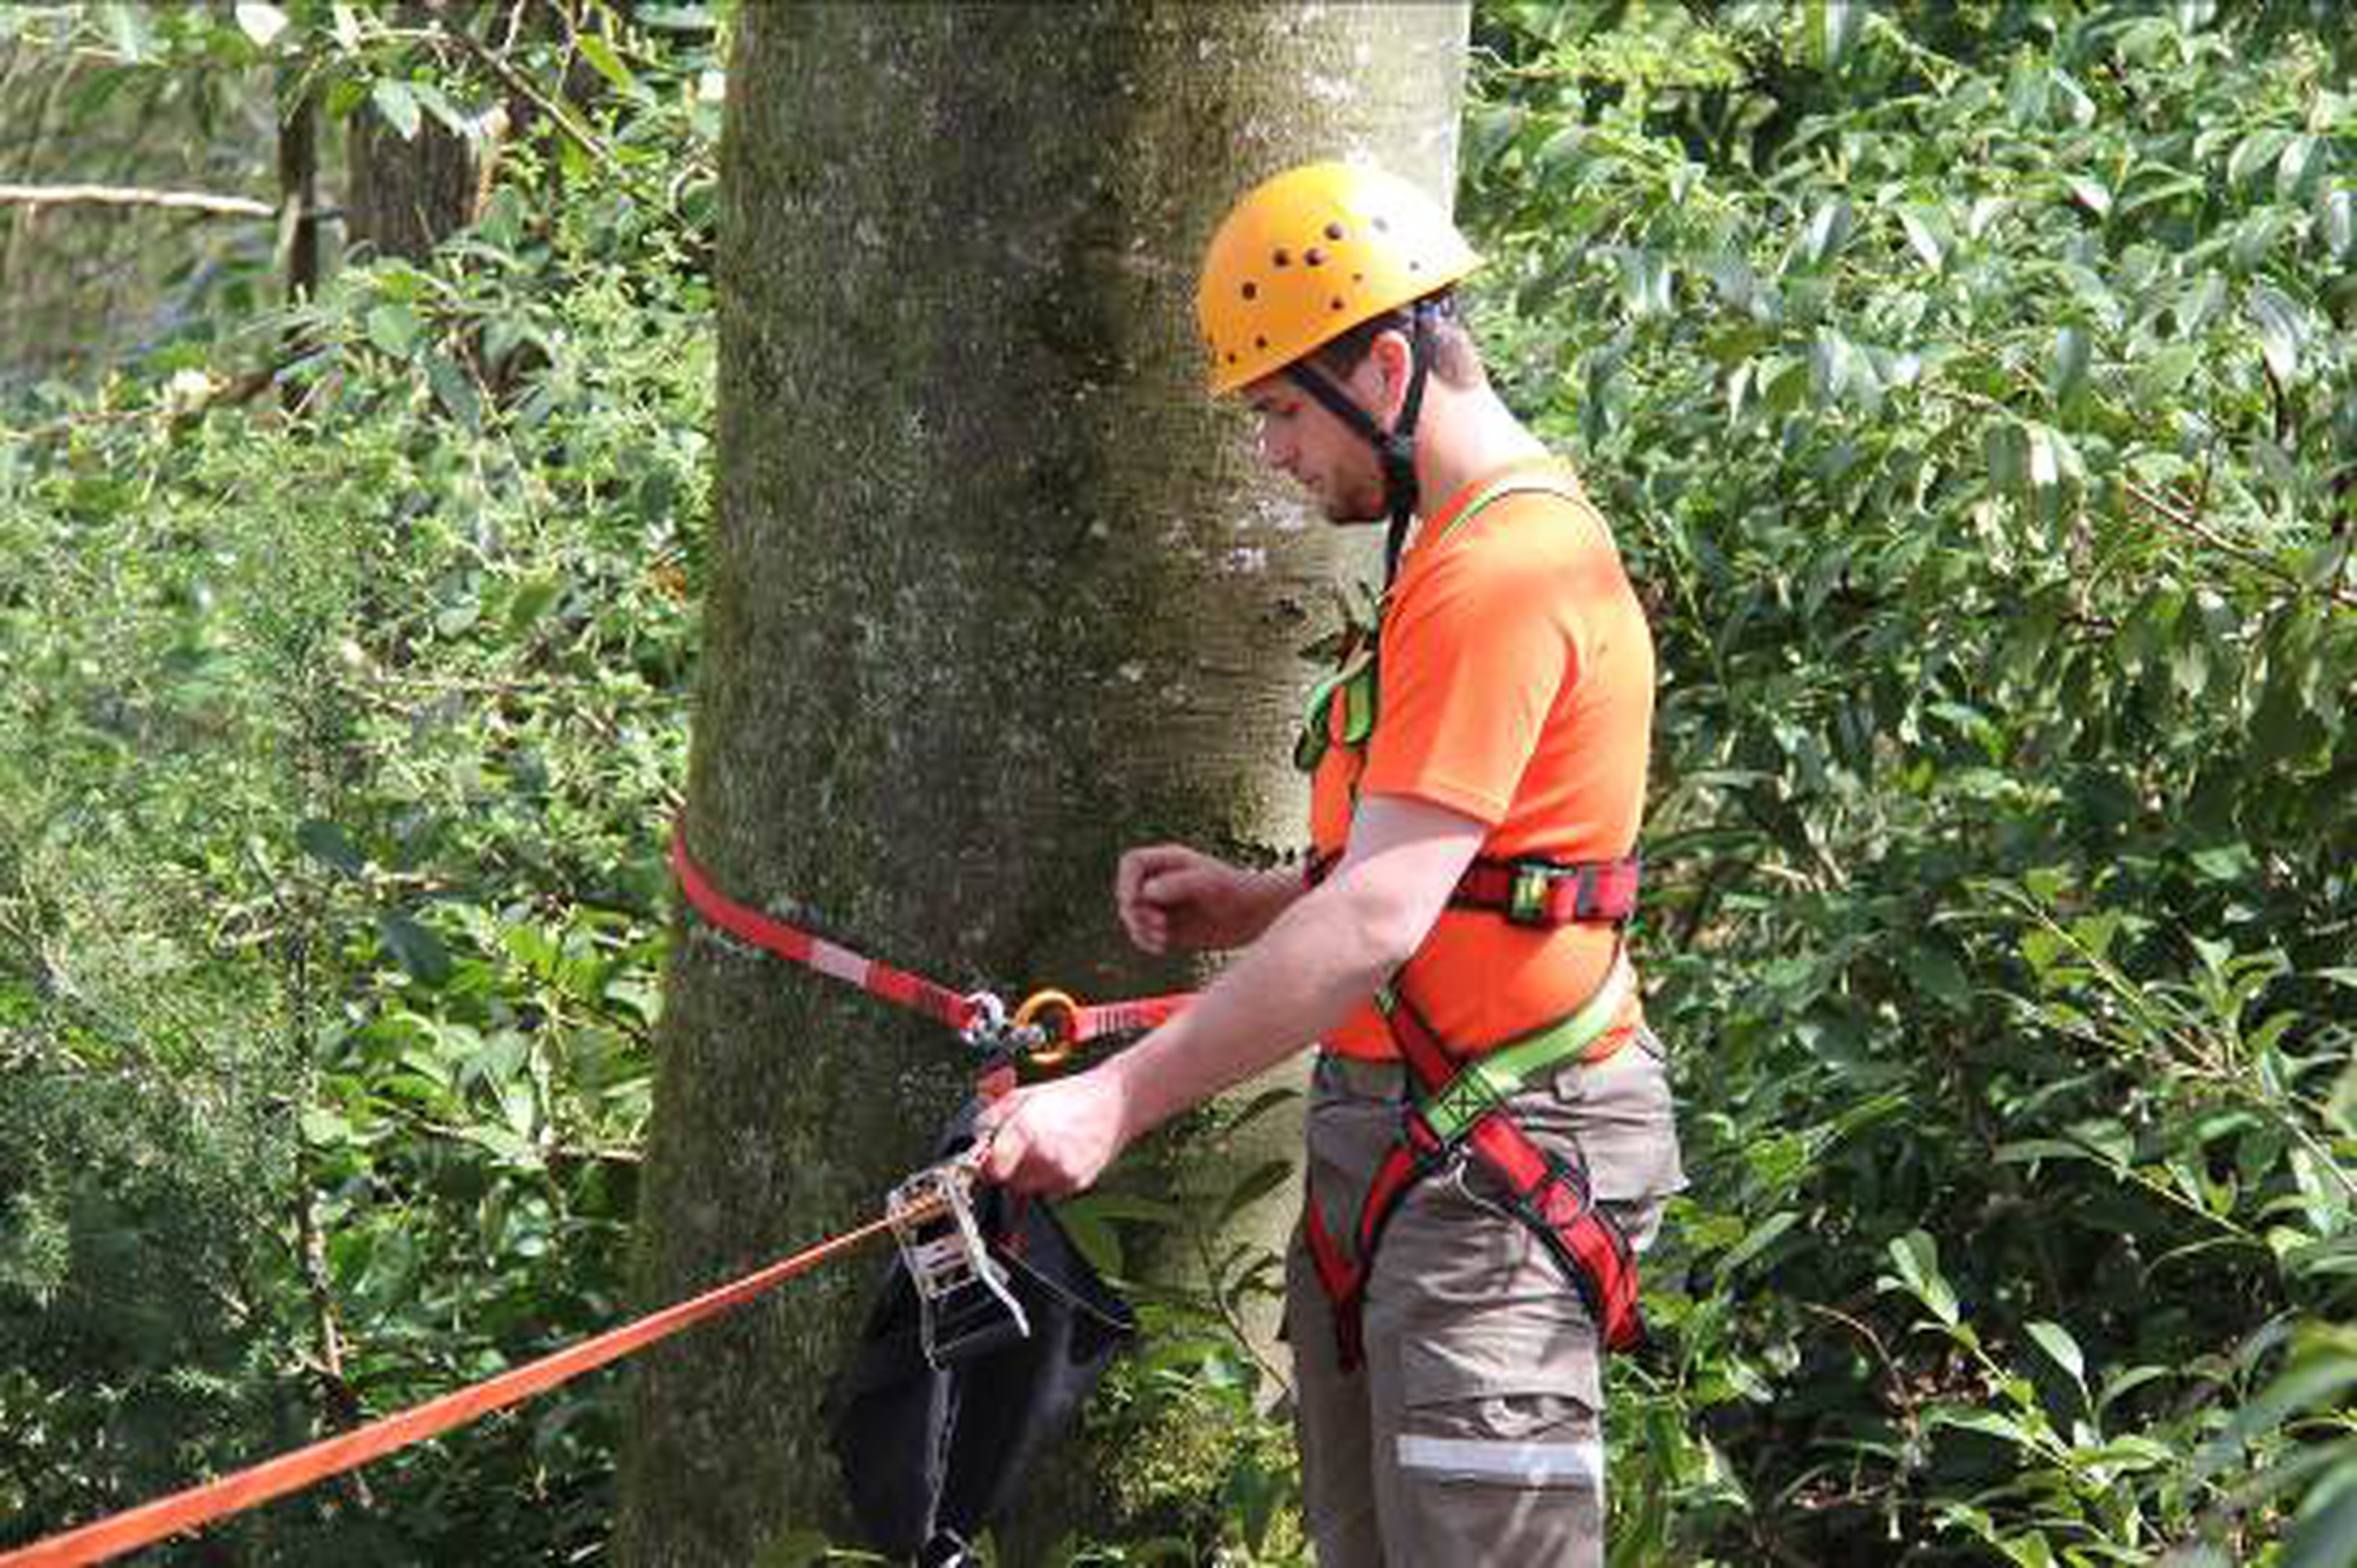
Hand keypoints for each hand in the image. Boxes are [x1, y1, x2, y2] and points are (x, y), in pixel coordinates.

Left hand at [975, 1069, 1132, 1197]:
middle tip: (1018, 1147)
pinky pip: (1048, 1190)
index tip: (986, 1159)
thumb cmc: (1069, 1096)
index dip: (985, 1164)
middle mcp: (1042, 1156)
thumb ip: (989, 1119)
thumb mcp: (1021, 1095)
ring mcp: (1061, 1173)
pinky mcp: (1075, 1184)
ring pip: (1027, 1188)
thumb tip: (970, 1140)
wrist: (1114, 1103)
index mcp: (1024, 1129)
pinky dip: (1047, 1178)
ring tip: (1041, 1148)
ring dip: (1026, 1175)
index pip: (989, 1169)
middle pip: (1006, 1181)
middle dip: (1006, 1168)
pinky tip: (1058, 1155)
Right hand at [1116, 844, 1292, 953]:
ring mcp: (1163, 904)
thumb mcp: (1209, 883)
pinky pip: (1143, 935)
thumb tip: (1146, 892)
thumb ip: (1177, 884)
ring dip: (1139, 930)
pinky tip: (1163, 947)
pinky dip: (1146, 942)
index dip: (1126, 881)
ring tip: (1163, 938)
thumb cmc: (1236, 891)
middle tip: (1159, 925)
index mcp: (1169, 861)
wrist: (1255, 916)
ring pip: (1132, 916)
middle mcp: (1161, 881)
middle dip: (1135, 911)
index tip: (1135, 901)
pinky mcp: (1168, 927)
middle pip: (1127, 892)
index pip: (1132, 863)